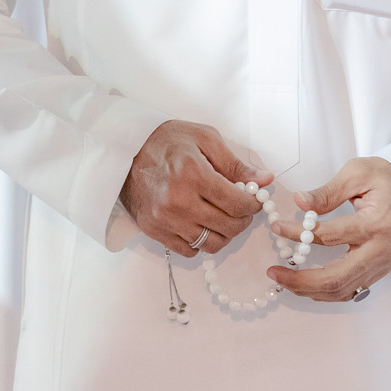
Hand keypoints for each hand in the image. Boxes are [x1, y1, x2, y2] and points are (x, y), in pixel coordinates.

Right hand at [120, 120, 264, 253]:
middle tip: (241, 208)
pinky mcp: (153, 230)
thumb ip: (236, 164)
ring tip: (222, 216)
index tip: (254, 199)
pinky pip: (189, 250)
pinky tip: (201, 223)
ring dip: (224, 233)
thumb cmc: (168, 140)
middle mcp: (178, 201)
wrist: (125, 151)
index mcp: (193, 174)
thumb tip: (265, 180)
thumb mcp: (206, 139)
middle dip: (243, 219)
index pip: (238, 204)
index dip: (254, 204)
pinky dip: (201, 241)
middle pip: (228, 227)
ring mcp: (164, 219)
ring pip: (211, 243)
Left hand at [269, 157, 390, 301]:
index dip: (298, 234)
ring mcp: (382, 265)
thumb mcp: (357, 173)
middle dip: (300, 280)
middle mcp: (380, 250)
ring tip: (284, 278)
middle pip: (335, 277)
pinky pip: (349, 290)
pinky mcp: (379, 272)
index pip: (329, 236)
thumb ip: (327, 192)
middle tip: (273, 272)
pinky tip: (306, 283)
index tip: (276, 227)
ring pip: (341, 290)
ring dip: (309, 290)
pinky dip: (325, 291)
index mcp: (376, 223)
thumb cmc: (387, 179)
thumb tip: (299, 202)